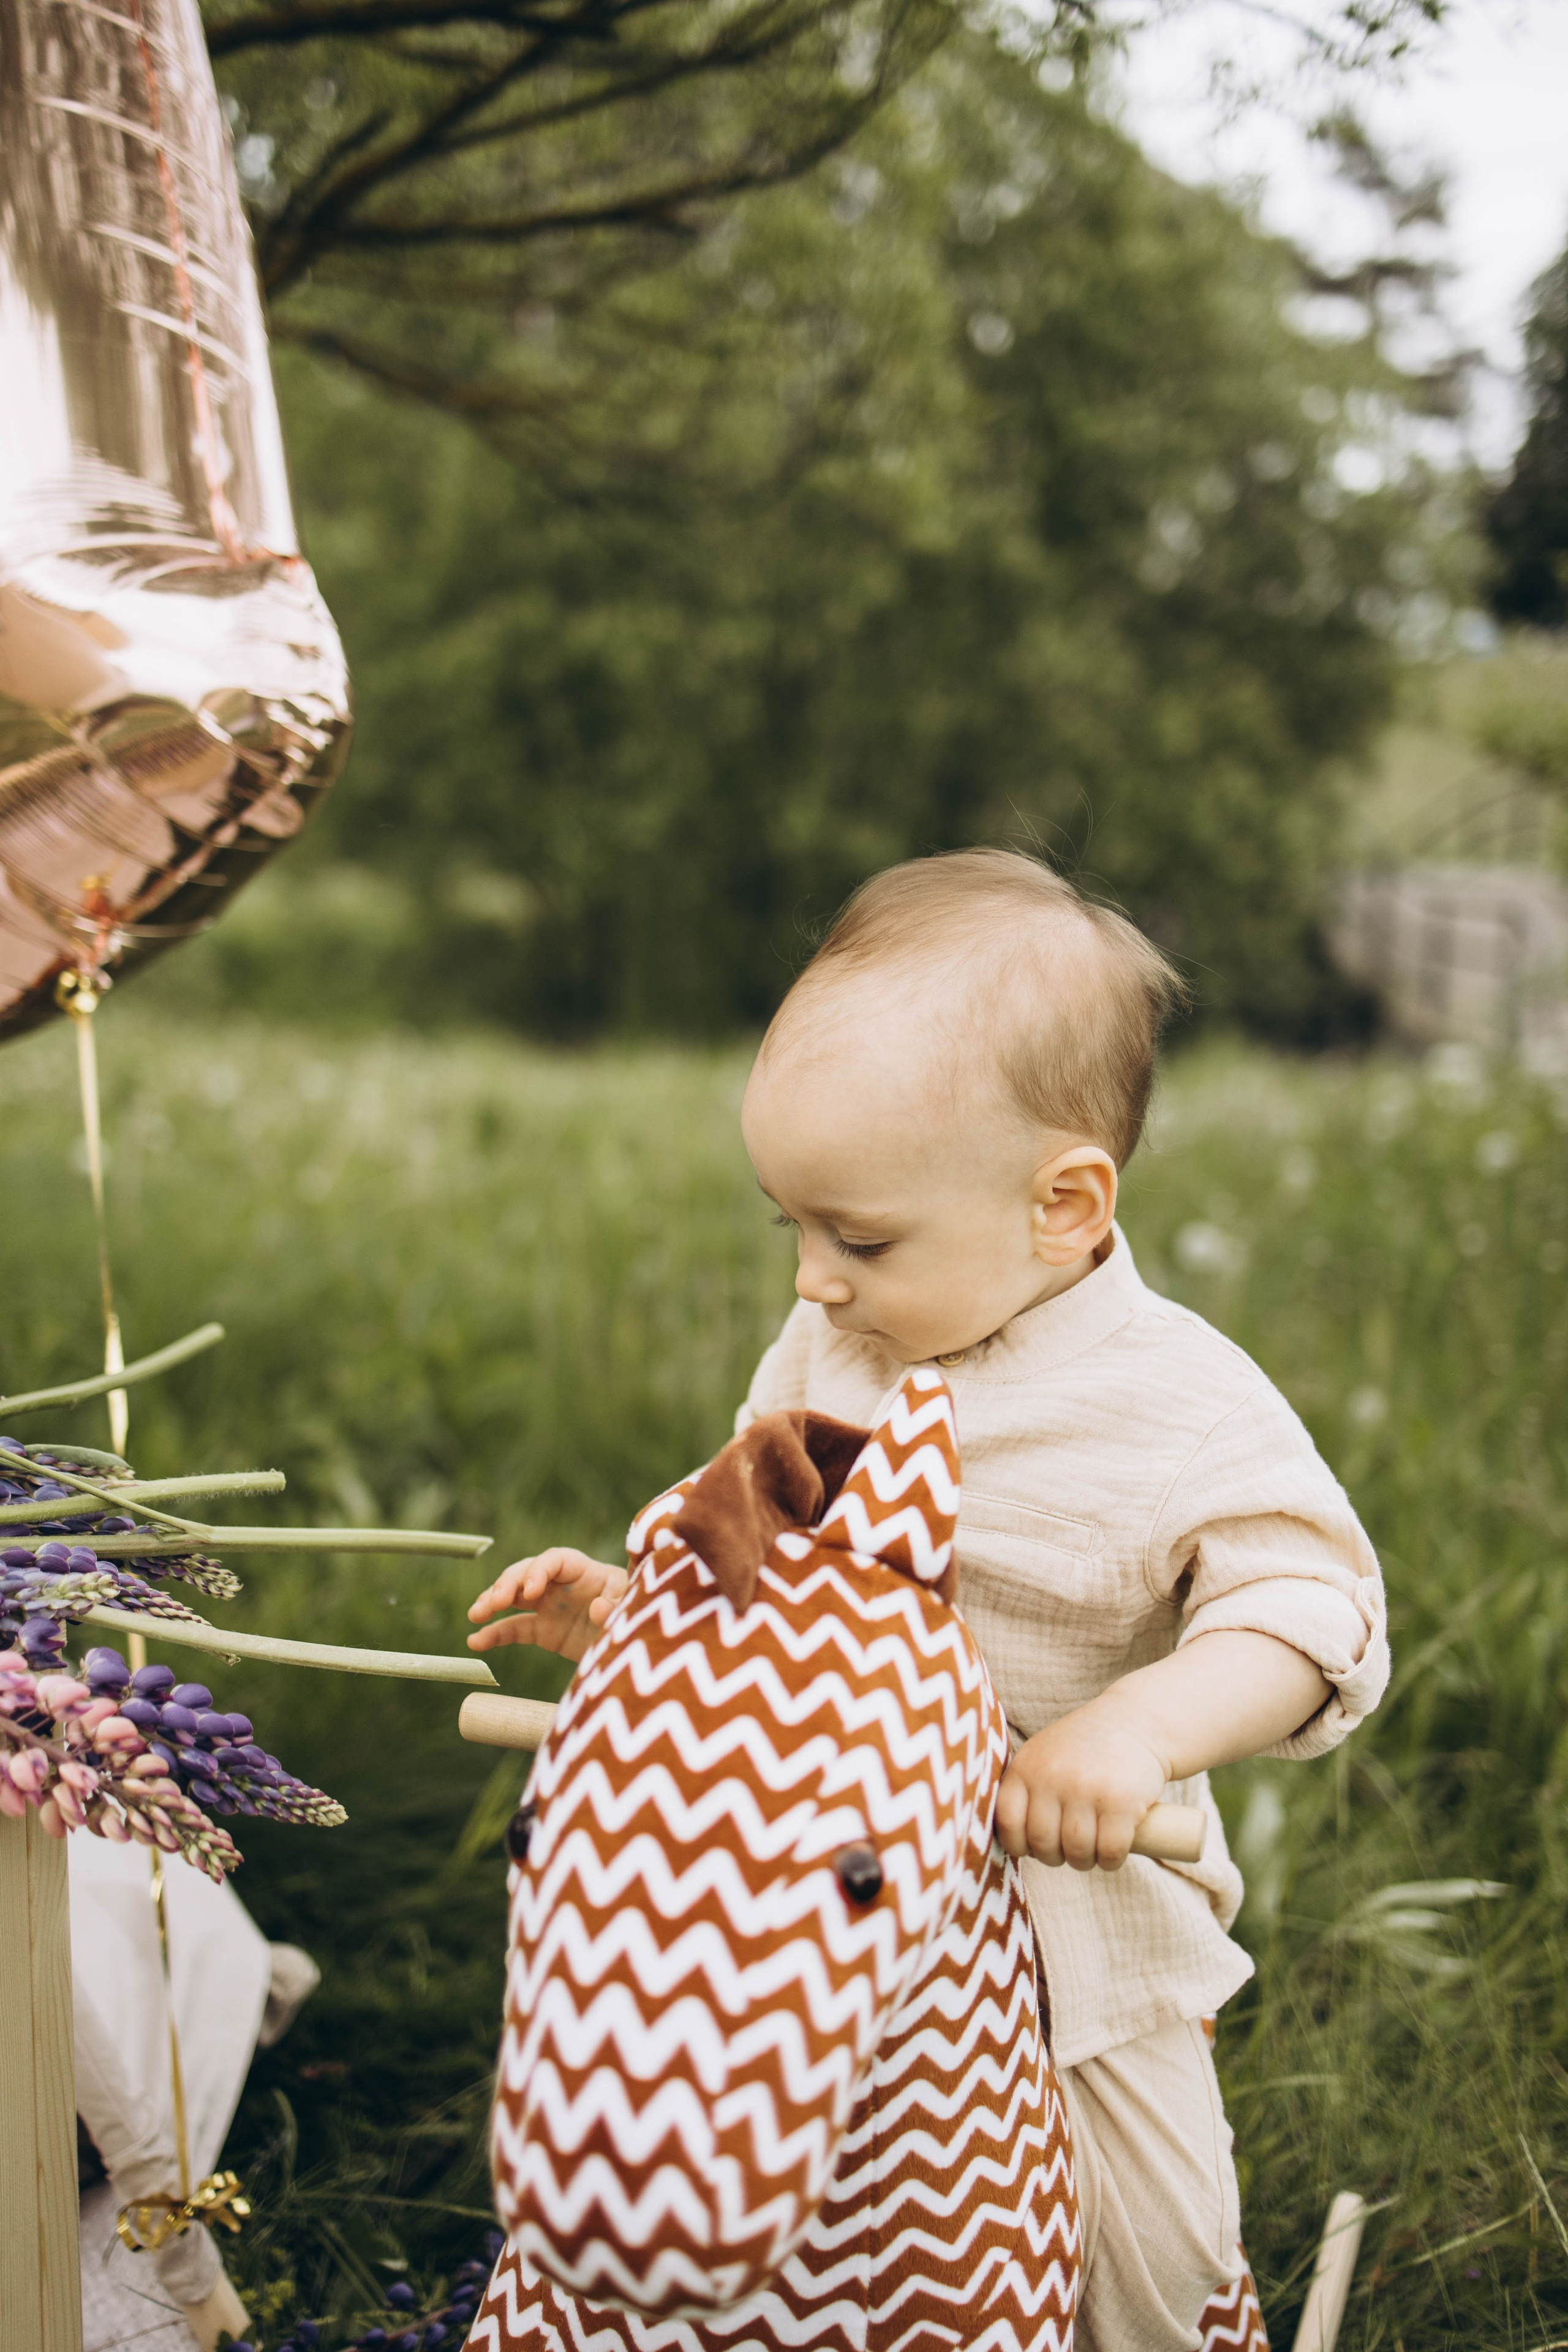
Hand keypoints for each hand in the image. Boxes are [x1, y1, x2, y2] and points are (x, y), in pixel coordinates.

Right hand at [467, 1547, 628, 1660]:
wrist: (636, 1647)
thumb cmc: (636, 1615)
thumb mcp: (632, 1607)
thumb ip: (617, 1605)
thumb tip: (598, 1608)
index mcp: (585, 1571)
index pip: (555, 1560)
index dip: (539, 1570)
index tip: (530, 1590)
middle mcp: (562, 1584)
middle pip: (527, 1573)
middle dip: (508, 1584)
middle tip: (495, 1602)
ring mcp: (549, 1606)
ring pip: (514, 1597)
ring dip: (492, 1602)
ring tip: (475, 1615)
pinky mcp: (544, 1631)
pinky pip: (514, 1629)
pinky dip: (494, 1634)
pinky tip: (475, 1641)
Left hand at [995, 1706, 1171, 1872]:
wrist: (1135, 1720)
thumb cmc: (1083, 1748)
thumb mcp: (1041, 1756)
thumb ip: (1023, 1791)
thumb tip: (1005, 1844)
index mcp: (1025, 1768)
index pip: (1007, 1824)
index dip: (1020, 1845)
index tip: (1036, 1843)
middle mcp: (1051, 1778)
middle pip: (1043, 1845)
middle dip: (1057, 1856)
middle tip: (1070, 1846)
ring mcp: (1086, 1790)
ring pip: (1077, 1853)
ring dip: (1085, 1860)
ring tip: (1093, 1846)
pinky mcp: (1122, 1803)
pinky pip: (1109, 1853)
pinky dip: (1111, 1860)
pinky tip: (1114, 1847)